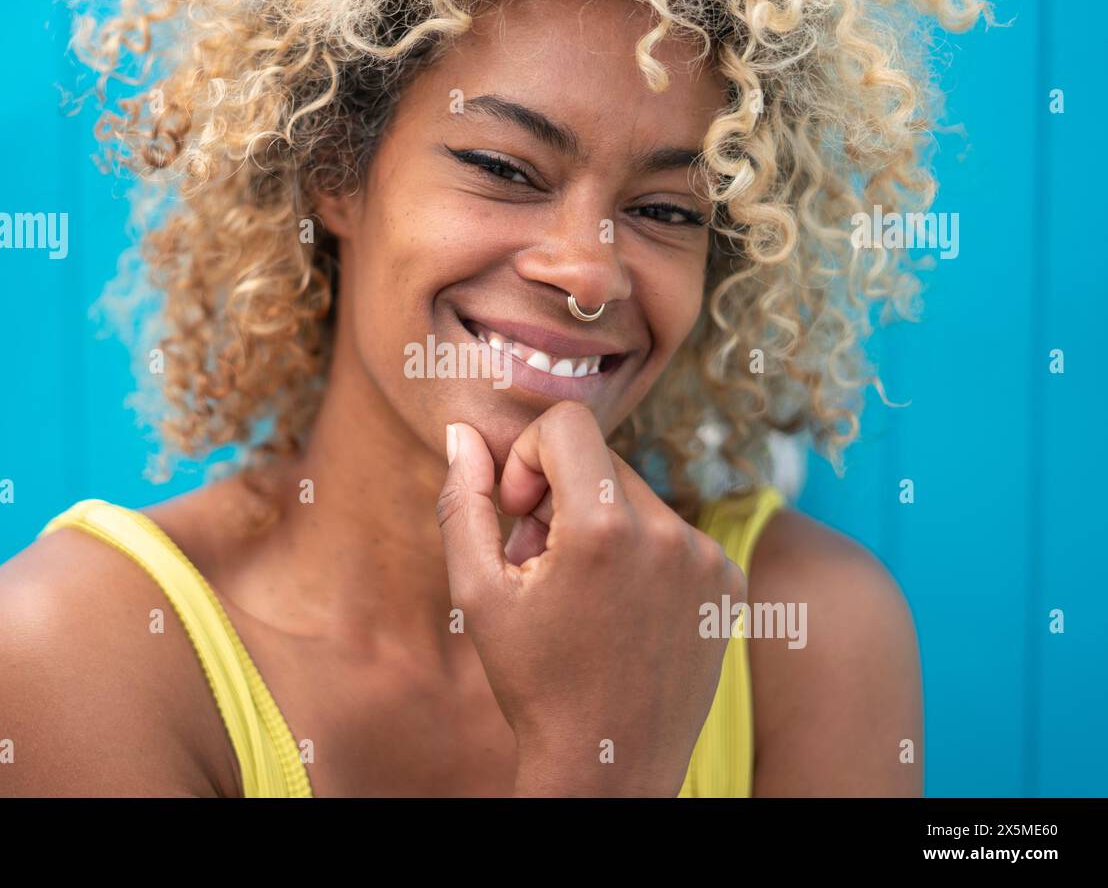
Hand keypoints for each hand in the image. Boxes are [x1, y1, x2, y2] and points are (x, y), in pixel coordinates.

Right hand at [436, 401, 747, 796]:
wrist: (608, 764)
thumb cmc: (534, 681)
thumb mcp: (477, 592)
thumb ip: (464, 501)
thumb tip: (461, 433)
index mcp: (604, 528)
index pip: (567, 423)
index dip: (528, 457)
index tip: (518, 512)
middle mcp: (668, 532)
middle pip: (601, 458)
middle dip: (559, 493)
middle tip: (539, 560)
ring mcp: (706, 557)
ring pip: (636, 496)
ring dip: (599, 524)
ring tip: (578, 593)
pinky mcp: (727, 581)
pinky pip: (672, 532)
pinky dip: (640, 552)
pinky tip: (620, 609)